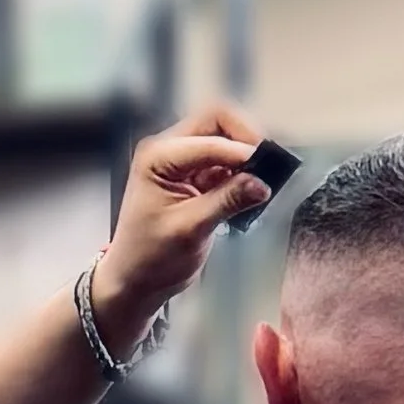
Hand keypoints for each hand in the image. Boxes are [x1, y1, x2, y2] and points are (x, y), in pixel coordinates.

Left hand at [89, 105, 273, 354]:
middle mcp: (168, 150)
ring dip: (245, 158)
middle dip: (245, 140)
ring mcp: (182, 163)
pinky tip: (251, 191)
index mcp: (158, 156)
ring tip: (263, 180)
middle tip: (268, 165)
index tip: (267, 170)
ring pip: (224, 141)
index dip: (241, 150)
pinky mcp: (194, 179)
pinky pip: (224, 165)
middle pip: (217, 123)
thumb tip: (261, 184)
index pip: (209, 136)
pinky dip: (241, 174)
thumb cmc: (149, 258)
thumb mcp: (190, 230)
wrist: (135, 280)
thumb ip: (226, 201)